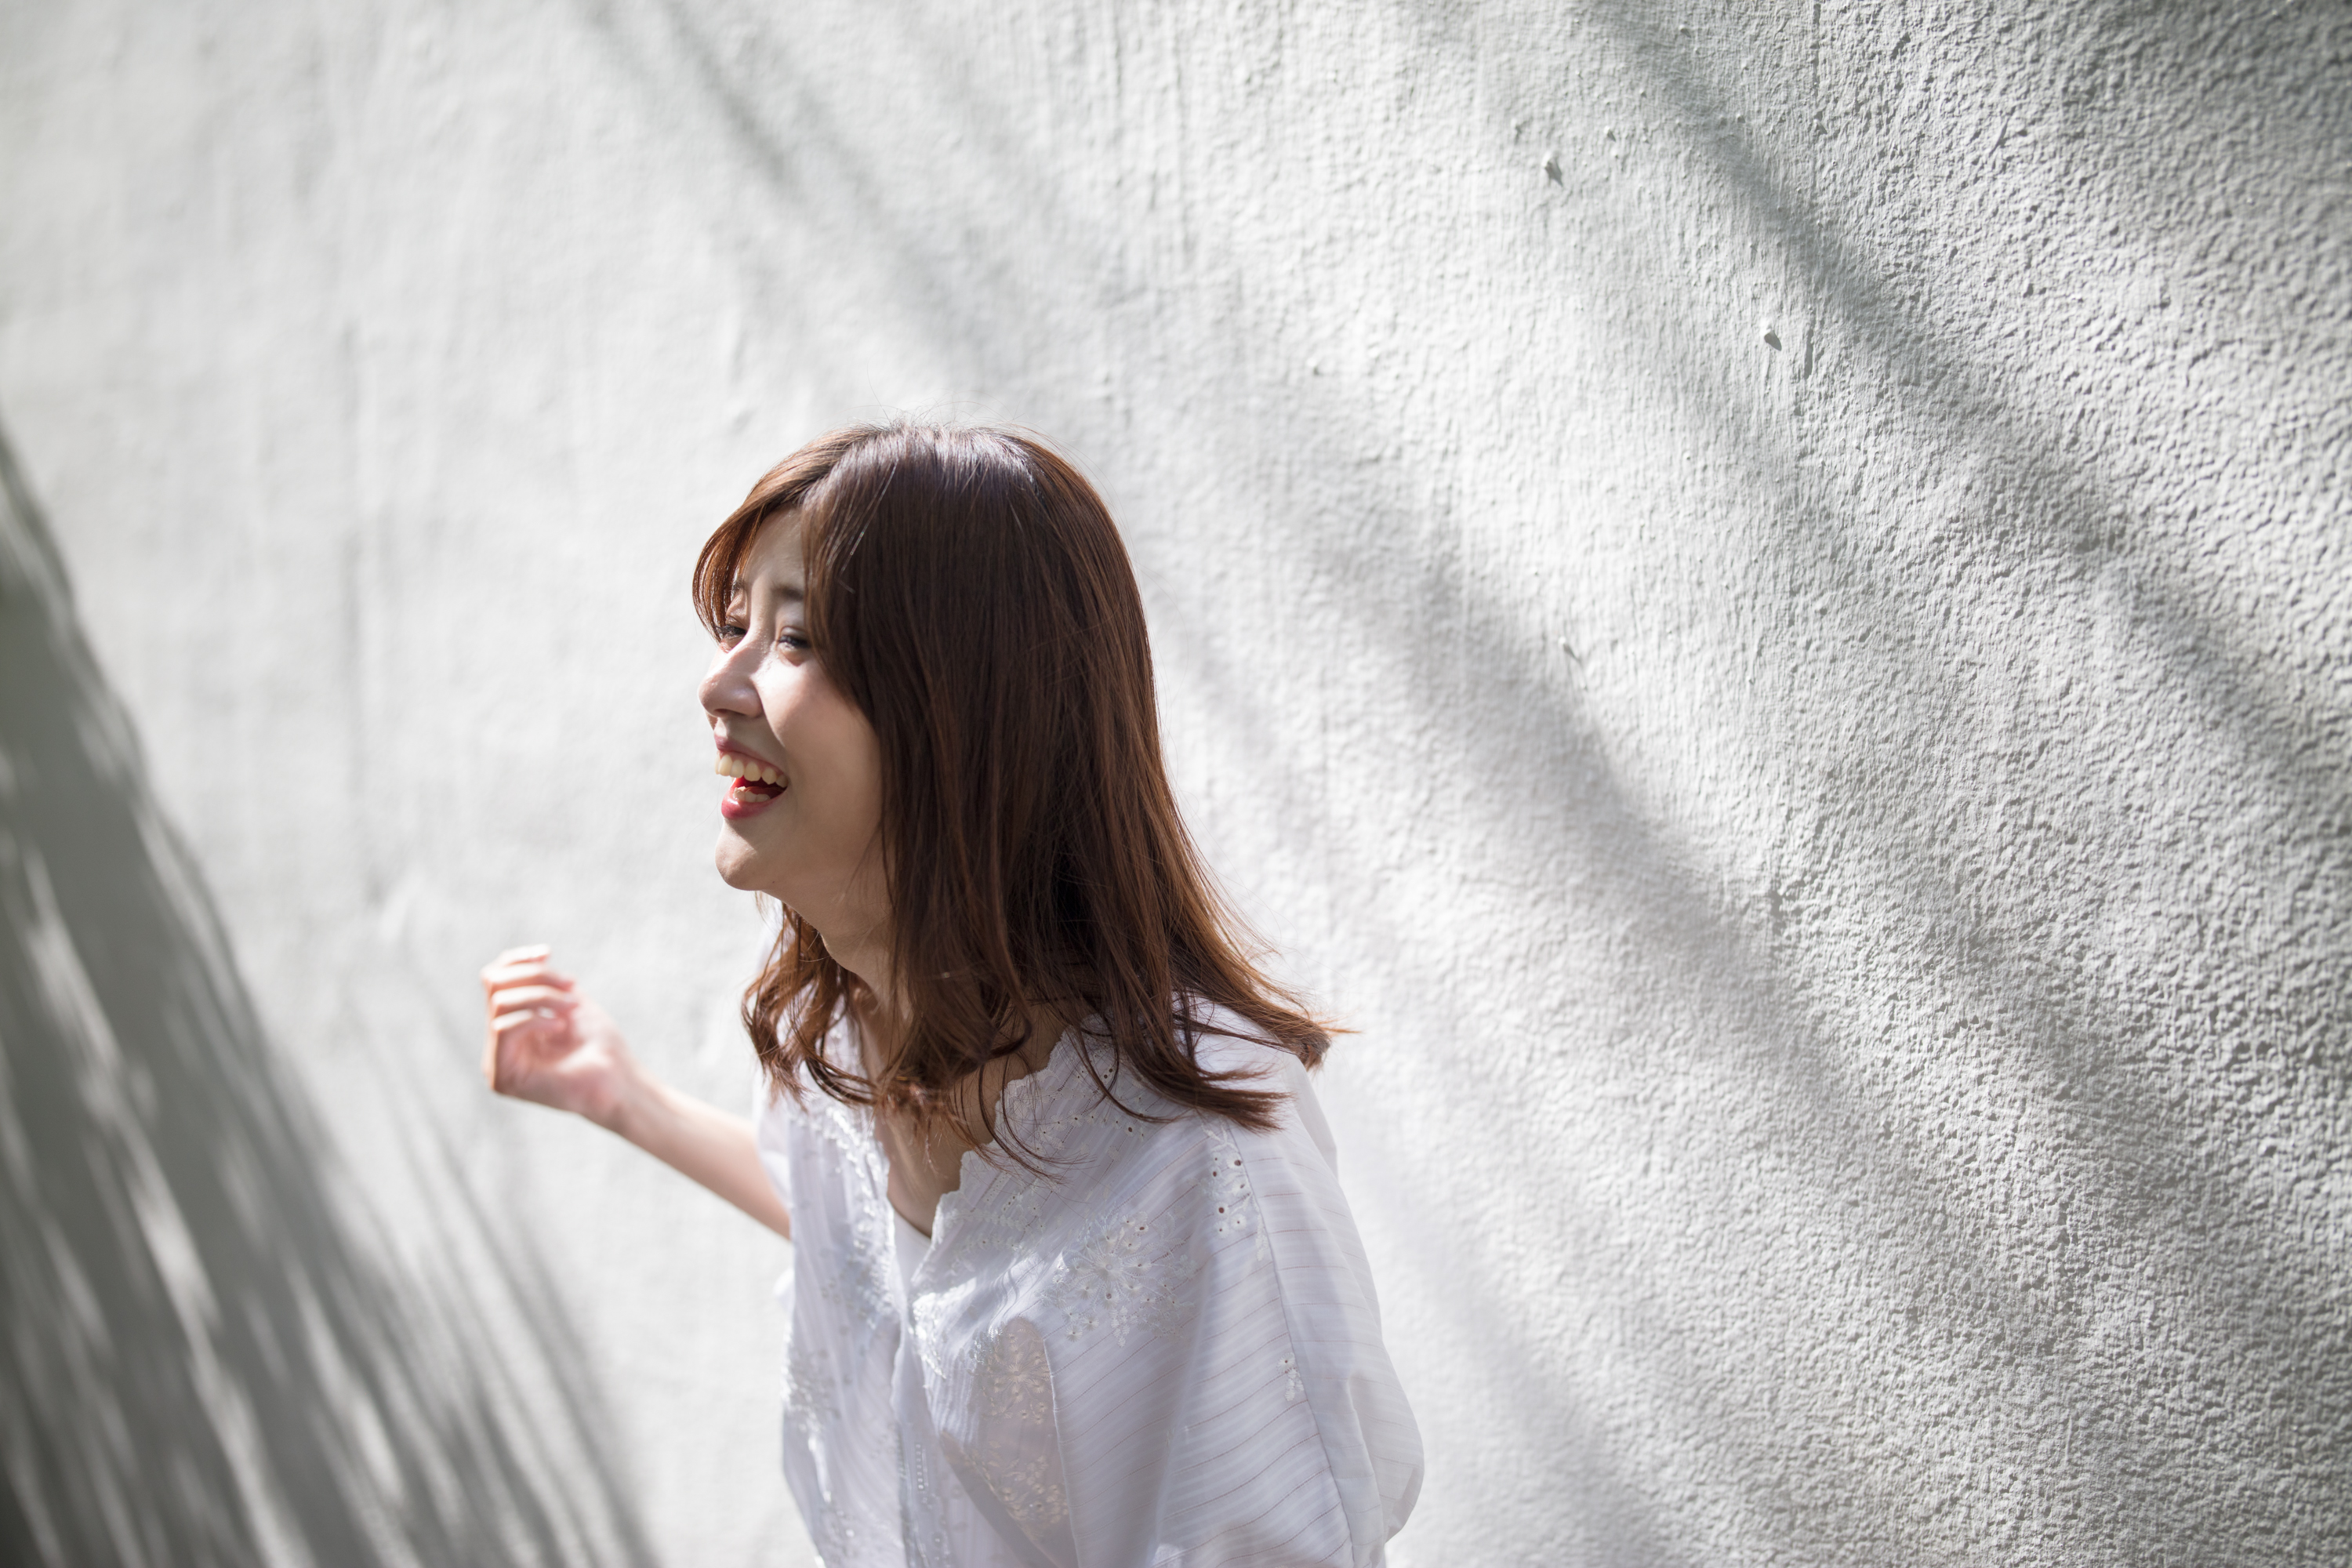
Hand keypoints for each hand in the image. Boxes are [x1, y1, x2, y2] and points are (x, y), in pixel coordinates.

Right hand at [480, 945, 638, 1127]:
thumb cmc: (600, 1045)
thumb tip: (517, 960)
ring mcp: (498, 1062)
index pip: (494, 981)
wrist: (619, 1082)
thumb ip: (539, 982)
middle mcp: (500, 1044)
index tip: (547, 952)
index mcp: (512, 1025)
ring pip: (499, 1004)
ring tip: (573, 1006)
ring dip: (542, 997)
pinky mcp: (503, 1078)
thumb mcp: (567, 1001)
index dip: (516, 961)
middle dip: (536, 977)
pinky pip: (503, 1029)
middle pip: (495, 987)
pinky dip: (535, 1019)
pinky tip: (560, 1026)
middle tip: (572, 985)